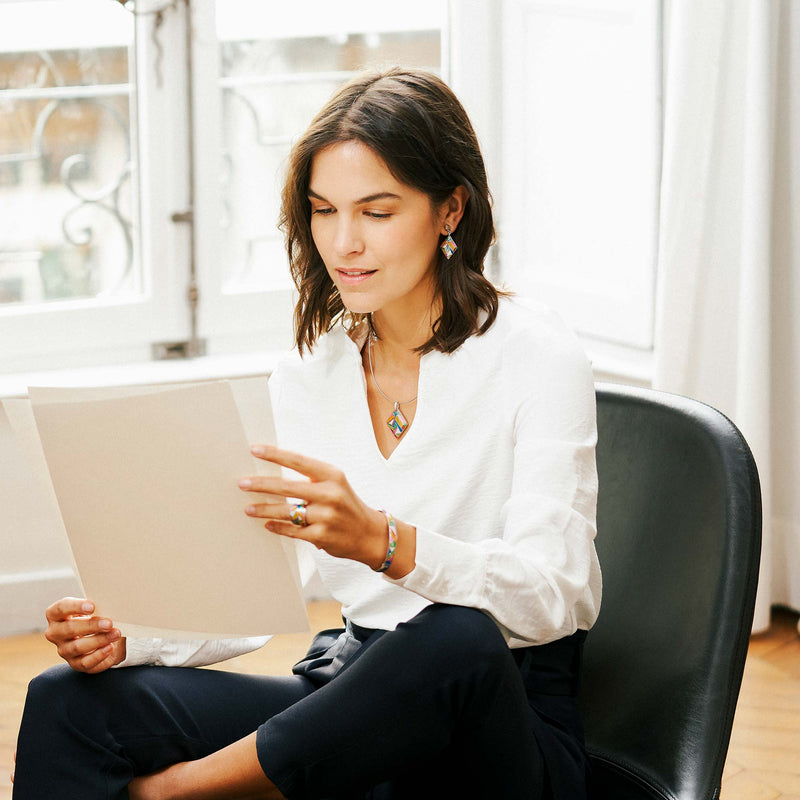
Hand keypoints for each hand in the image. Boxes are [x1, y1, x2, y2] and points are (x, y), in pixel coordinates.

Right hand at [44, 597, 125, 672]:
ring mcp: (64, 650)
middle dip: (91, 625)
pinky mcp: (74, 663)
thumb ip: (97, 605)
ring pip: (77, 647)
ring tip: (115, 634)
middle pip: (69, 629)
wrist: (103, 637)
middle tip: (109, 623)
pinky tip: (109, 647)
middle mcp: (56, 633)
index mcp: (56, 615)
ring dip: (99, 640)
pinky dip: (98, 655)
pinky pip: (84, 662)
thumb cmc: (96, 617)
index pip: (60, 608)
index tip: (92, 606)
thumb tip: (110, 603)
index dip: (75, 606)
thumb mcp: (95, 609)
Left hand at [239, 445, 390, 569]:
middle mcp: (330, 494)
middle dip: (261, 484)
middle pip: (287, 487)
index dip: (275, 455)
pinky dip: (277, 527)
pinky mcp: (321, 536)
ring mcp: (326, 516)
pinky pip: (292, 530)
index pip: (298, 461)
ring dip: (263, 509)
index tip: (254, 450)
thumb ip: (310, 477)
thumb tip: (275, 471)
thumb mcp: (335, 483)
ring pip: (286, 512)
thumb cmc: (345, 504)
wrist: (369, 534)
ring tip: (248, 508)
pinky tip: (267, 524)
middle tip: (242, 483)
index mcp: (332, 475)